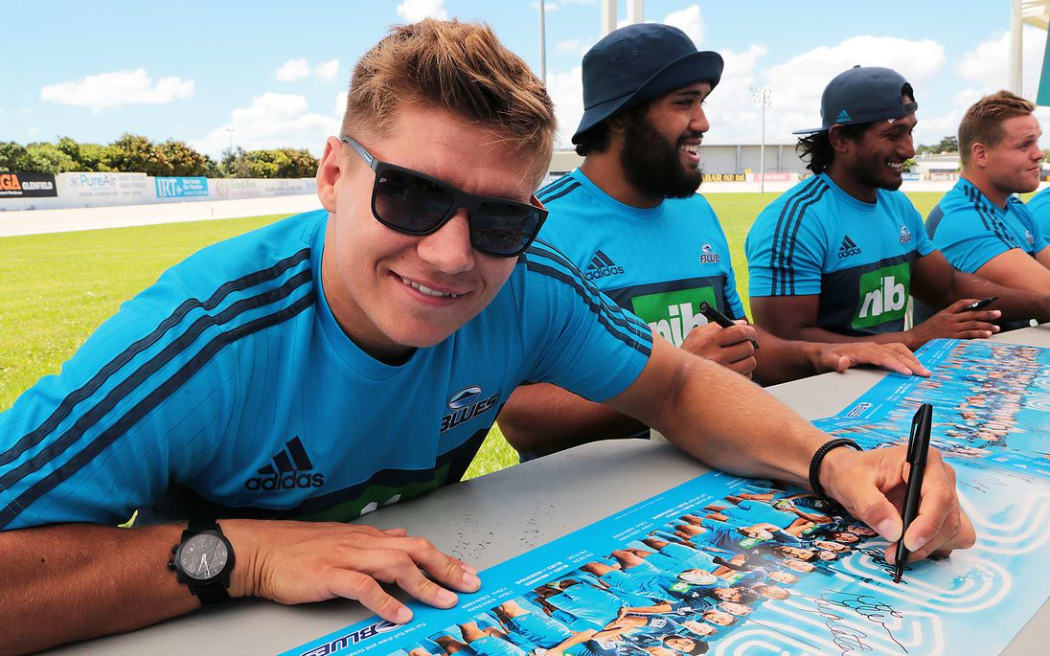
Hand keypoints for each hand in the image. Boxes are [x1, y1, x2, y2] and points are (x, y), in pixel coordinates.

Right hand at [222, 519, 479, 622]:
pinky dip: (385, 601)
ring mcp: (347, 558)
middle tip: (469, 584)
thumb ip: (372, 541)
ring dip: (424, 584)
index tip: (466, 572)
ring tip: (443, 601)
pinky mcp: (329, 575)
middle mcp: (363, 544)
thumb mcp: (341, 539)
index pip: (414, 545)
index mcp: (367, 538)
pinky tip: (400, 613)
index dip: (443, 559)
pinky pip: (364, 587)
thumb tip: (400, 539)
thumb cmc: (296, 549)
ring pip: (395, 566)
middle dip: (445, 568)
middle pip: (414, 552)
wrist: (260, 549)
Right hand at [680, 320, 757, 377]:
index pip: (740, 332)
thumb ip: (718, 326)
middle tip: (741, 346)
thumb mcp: (697, 334)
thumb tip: (743, 324)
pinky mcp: (726, 385)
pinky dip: (743, 372)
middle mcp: (715, 356)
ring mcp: (721, 373)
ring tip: (735, 359)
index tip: (750, 334)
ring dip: (746, 359)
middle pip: (748, 347)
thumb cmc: (690, 352)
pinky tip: (732, 370)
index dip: (749, 332)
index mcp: (709, 340)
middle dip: (746, 345)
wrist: (677, 378)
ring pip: (750, 362)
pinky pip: (747, 375)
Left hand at [813, 342, 930, 376]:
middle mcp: (871, 347)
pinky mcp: (877, 349)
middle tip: (925, 374)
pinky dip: (908, 355)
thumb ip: (834, 363)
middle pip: (895, 353)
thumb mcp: (826, 362)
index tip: (907, 373)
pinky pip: (896, 350)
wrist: (823, 352)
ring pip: (899, 349)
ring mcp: (875, 347)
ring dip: (912, 358)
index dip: (896, 364)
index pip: (883, 357)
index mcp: (862, 350)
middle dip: (911, 363)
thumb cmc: (826, 358)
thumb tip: (843, 362)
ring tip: (924, 370)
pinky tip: (915, 363)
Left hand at [818, 445, 975, 563]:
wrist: (851, 475)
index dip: (928, 523)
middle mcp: (942, 477)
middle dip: (924, 541)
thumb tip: (894, 531)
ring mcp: (946, 496)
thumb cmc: (853, 472)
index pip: (939, 495)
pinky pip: (952, 537)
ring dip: (929, 547)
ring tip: (897, 550)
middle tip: (894, 553)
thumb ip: (871, 505)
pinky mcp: (943, 513)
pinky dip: (933, 547)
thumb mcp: (853, 484)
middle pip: (948, 517)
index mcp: (925, 461)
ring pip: (954, 531)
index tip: (908, 543)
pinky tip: (908, 546)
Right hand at [908, 298, 1000, 346]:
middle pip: (972, 314)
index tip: (984, 301)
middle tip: (998, 313)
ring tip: (996, 327)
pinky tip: (987, 334)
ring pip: (973, 324)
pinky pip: (969, 335)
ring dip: (986, 325)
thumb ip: (947, 319)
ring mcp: (951, 328)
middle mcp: (949, 319)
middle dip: (987, 313)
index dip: (974, 301)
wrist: (913, 340)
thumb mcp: (934, 321)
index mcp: (945, 313)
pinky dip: (979, 334)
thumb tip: (960, 320)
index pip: (961, 303)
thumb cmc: (923, 333)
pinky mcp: (952, 337)